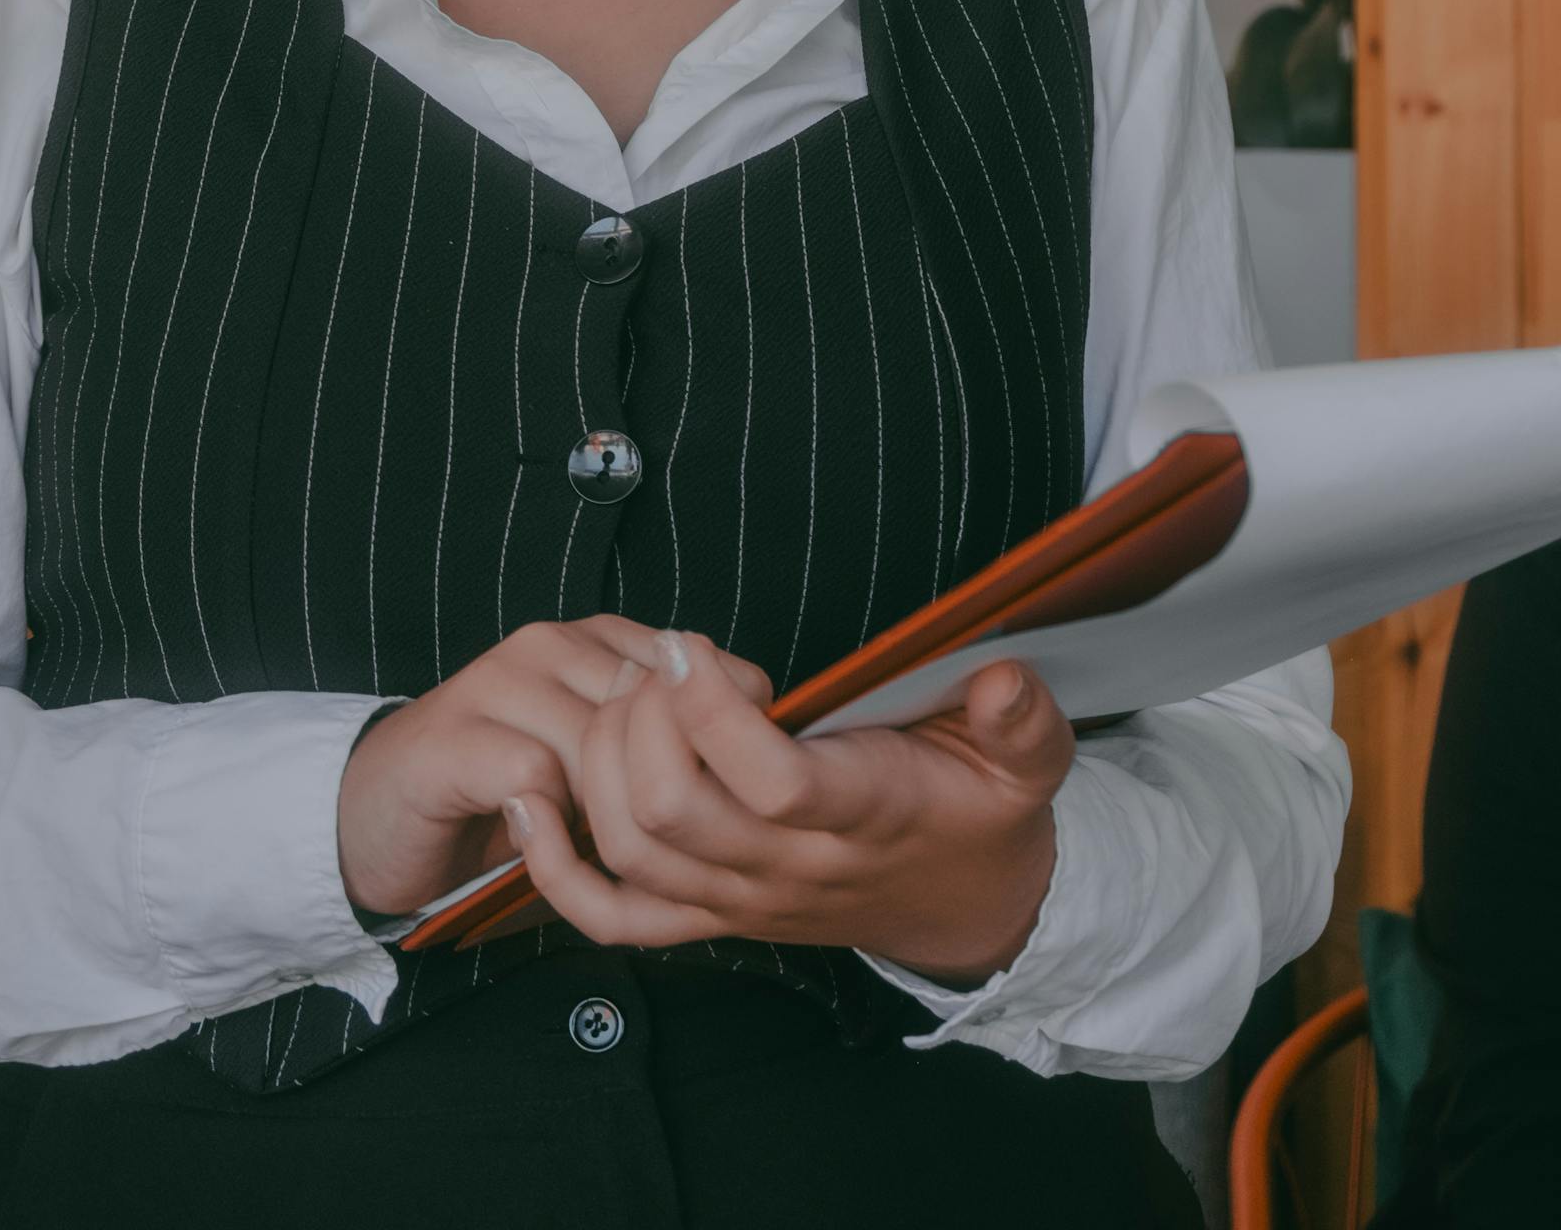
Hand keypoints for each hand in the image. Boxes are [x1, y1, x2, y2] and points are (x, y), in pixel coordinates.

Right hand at [336, 615, 734, 921]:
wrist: (377, 822)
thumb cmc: (505, 800)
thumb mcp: (597, 767)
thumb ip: (660, 750)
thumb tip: (758, 769)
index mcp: (594, 641)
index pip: (696, 665)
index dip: (719, 738)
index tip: (716, 796)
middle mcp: (548, 645)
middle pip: (651, 708)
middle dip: (665, 787)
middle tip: (657, 843)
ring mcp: (496, 683)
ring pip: (597, 742)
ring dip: (606, 812)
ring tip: (593, 848)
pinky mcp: (453, 738)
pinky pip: (533, 775)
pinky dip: (551, 824)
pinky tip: (539, 838)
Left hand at [504, 632, 1073, 987]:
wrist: (968, 904)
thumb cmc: (982, 812)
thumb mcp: (1028, 759)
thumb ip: (1023, 721)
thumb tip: (1005, 680)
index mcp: (861, 815)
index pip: (769, 782)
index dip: (713, 709)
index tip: (692, 644)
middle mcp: (788, 868)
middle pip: (671, 814)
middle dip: (639, 720)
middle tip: (656, 657)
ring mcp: (740, 900)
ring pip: (632, 851)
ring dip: (601, 762)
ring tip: (626, 692)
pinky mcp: (708, 916)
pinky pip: (614, 915)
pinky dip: (556, 868)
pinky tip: (532, 802)